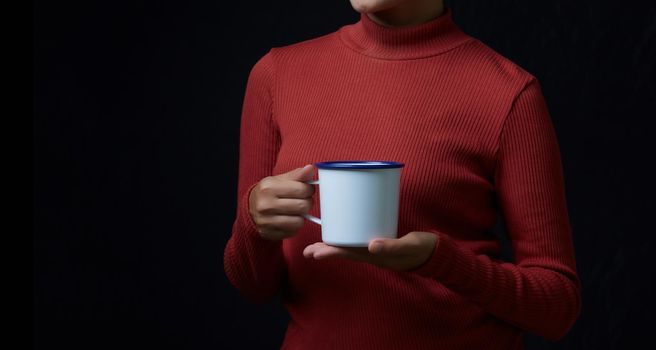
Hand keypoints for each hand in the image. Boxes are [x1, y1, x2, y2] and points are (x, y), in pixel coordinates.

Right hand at [249, 164, 315, 239]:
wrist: (251, 208)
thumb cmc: (269, 192)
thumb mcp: (280, 180)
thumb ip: (297, 175)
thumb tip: (310, 168)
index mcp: (268, 187)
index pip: (302, 189)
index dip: (309, 190)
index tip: (306, 190)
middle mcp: (265, 205)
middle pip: (303, 206)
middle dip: (307, 203)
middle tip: (302, 201)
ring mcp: (266, 221)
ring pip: (299, 221)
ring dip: (301, 216)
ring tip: (295, 210)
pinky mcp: (269, 233)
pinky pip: (293, 232)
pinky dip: (294, 226)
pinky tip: (288, 219)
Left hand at [303, 231, 437, 270]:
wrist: (434, 252)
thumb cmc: (422, 249)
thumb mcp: (410, 246)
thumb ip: (393, 246)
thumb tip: (372, 245)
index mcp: (376, 256)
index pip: (349, 254)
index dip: (331, 252)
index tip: (315, 252)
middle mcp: (372, 254)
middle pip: (345, 252)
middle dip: (326, 251)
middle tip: (307, 251)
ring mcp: (375, 249)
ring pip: (350, 247)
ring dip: (333, 246)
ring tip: (315, 246)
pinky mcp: (379, 241)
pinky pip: (358, 241)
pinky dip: (347, 237)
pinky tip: (341, 232)